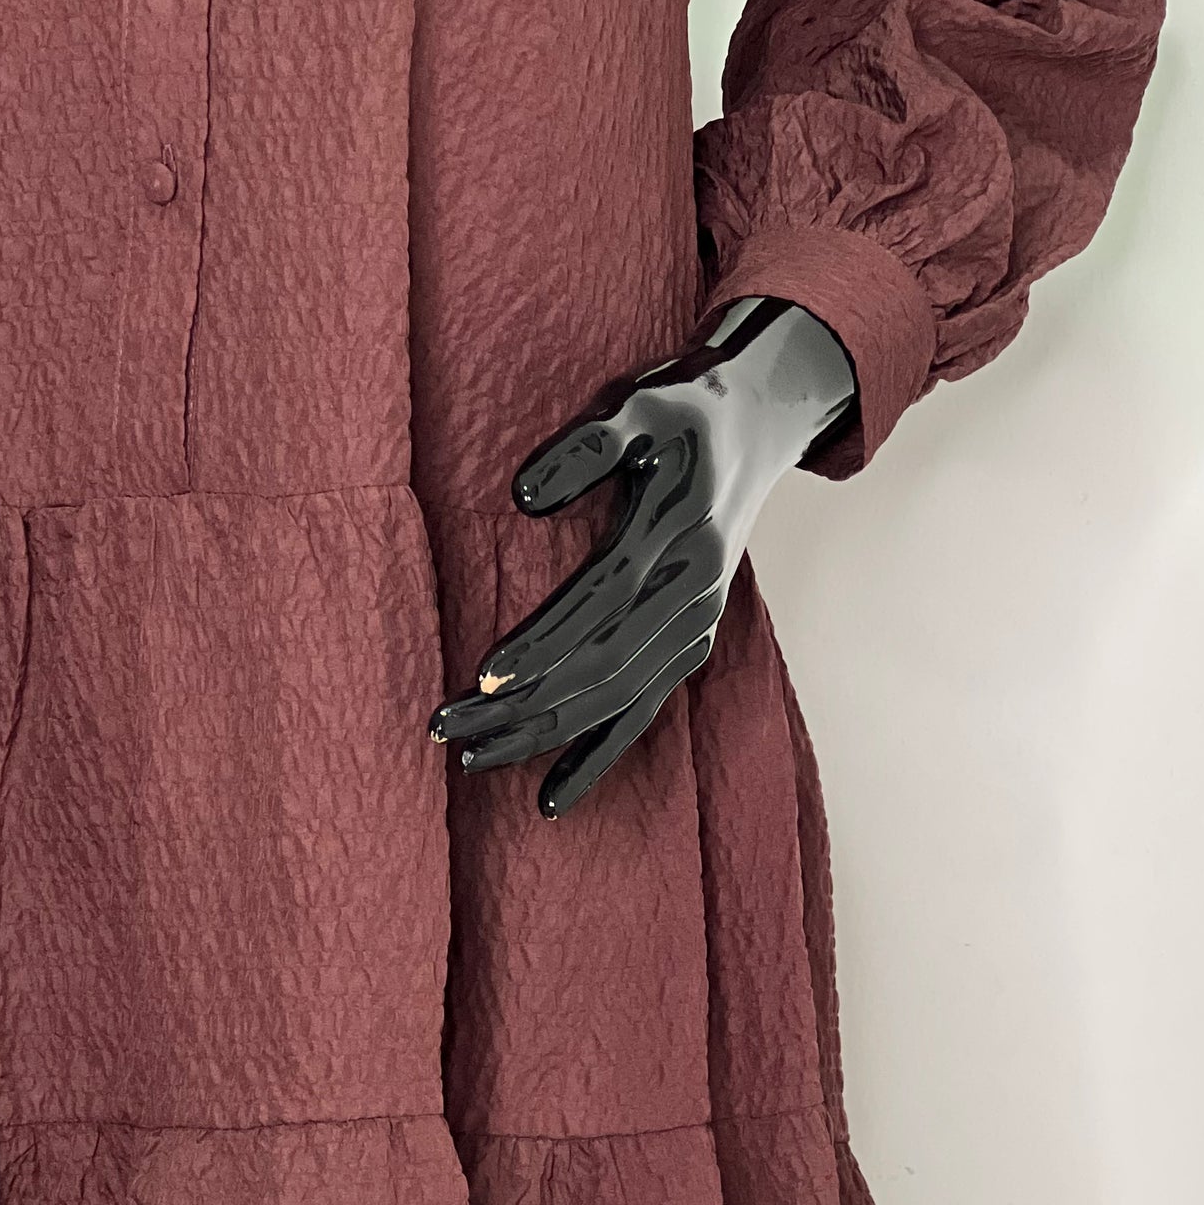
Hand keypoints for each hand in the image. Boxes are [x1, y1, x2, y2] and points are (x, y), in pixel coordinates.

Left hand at [428, 296, 857, 816]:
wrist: (756, 428)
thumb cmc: (681, 412)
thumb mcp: (641, 405)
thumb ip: (585, 446)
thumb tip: (523, 496)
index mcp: (676, 533)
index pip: (601, 602)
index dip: (543, 644)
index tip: (483, 677)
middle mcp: (692, 592)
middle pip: (600, 666)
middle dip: (523, 705)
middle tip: (448, 727)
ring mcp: (695, 626)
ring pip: (613, 701)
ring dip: (542, 737)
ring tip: (472, 758)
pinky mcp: (690, 646)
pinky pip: (642, 716)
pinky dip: (596, 758)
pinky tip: (548, 799)